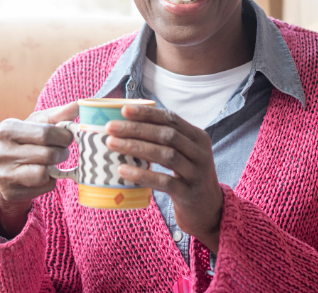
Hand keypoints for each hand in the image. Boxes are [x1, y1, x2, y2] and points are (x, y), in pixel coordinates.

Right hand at [0, 102, 78, 237]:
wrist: (6, 172)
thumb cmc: (27, 142)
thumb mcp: (38, 125)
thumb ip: (59, 114)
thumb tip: (82, 104)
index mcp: (7, 128)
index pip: (46, 133)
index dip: (64, 136)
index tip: (67, 137)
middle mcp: (1, 151)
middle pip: (48, 154)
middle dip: (62, 153)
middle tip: (62, 151)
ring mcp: (4, 173)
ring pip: (44, 173)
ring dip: (55, 168)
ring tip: (52, 163)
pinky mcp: (10, 191)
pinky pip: (42, 187)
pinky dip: (50, 181)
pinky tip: (43, 176)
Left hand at [106, 105, 223, 252]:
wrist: (207, 208)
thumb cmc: (186, 174)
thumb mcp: (183, 152)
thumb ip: (163, 139)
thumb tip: (124, 124)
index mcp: (198, 136)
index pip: (171, 118)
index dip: (147, 114)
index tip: (124, 109)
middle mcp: (200, 152)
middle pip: (167, 135)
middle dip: (136, 129)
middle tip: (111, 127)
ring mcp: (196, 173)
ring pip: (165, 155)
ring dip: (136, 147)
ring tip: (112, 144)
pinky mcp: (189, 193)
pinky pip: (164, 181)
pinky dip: (142, 174)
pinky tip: (122, 170)